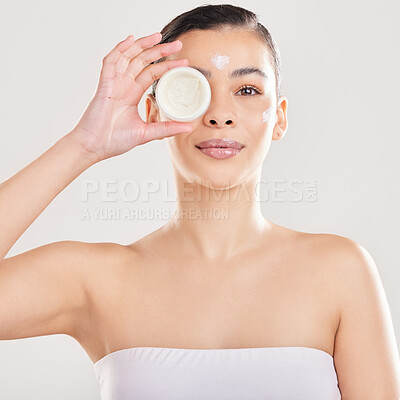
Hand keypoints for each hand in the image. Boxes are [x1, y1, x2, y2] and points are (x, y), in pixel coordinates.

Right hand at [71, 32, 192, 161]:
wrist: (94, 147)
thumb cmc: (114, 140)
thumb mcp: (147, 133)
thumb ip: (167, 128)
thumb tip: (189, 127)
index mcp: (133, 94)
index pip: (152, 73)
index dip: (166, 66)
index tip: (183, 62)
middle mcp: (124, 85)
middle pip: (143, 61)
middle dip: (160, 51)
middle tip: (178, 45)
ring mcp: (114, 83)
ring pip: (129, 57)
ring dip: (143, 45)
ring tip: (159, 37)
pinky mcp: (104, 85)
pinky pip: (111, 62)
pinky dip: (120, 49)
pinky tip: (131, 40)